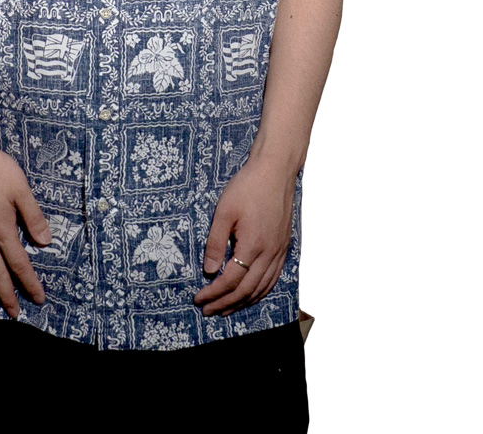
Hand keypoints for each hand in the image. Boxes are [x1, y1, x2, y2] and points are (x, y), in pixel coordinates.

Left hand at [193, 155, 296, 316]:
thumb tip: (209, 270)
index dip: (214, 293)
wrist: (275, 171)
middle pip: (247, 290)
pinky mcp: (283, 247)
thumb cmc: (248, 187)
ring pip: (262, 288)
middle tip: (208, 311)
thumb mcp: (224, 211)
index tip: (199, 299)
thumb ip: (215, 242)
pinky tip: (250, 295)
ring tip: (225, 310)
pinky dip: (260, 292)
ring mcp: (279, 252)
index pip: (231, 280)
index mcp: (253, 245)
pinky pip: (273, 278)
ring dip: (242, 302)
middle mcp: (269, 253)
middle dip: (225, 303)